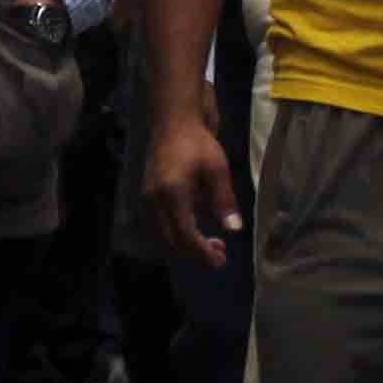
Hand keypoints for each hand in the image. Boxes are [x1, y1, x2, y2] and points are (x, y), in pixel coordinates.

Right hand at [139, 102, 237, 270]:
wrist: (172, 122)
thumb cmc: (198, 142)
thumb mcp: (217, 169)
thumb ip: (224, 201)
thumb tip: (234, 229)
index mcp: (172, 195)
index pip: (186, 235)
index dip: (202, 252)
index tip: (220, 260)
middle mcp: (154, 201)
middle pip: (172, 241)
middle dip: (195, 253)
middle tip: (220, 253)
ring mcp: (147, 199)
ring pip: (163, 236)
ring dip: (185, 245)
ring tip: (210, 243)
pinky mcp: (147, 196)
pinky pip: (159, 226)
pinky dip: (176, 235)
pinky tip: (194, 229)